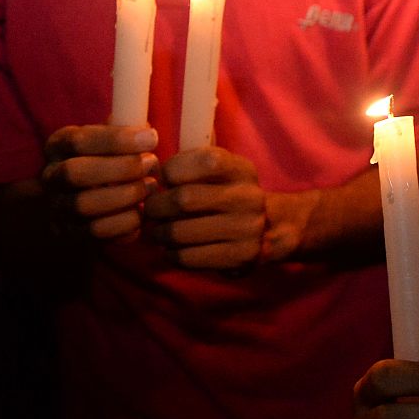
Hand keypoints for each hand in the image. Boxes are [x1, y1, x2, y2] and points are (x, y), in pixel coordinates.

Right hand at [41, 125, 158, 240]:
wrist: (88, 197)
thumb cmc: (109, 157)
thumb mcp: (111, 137)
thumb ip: (126, 128)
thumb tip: (144, 128)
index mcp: (59, 145)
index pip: (79, 140)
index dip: (117, 139)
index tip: (152, 138)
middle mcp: (51, 176)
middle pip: (75, 173)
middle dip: (121, 168)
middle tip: (151, 163)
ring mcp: (58, 207)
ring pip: (84, 205)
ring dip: (125, 196)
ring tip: (150, 186)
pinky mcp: (71, 233)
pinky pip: (97, 231)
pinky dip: (125, 222)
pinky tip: (142, 211)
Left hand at [144, 147, 265, 268]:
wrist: (269, 230)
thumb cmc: (227, 196)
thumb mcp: (222, 173)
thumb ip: (192, 167)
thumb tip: (149, 178)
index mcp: (242, 171)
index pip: (206, 161)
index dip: (173, 169)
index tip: (165, 180)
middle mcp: (248, 197)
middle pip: (185, 199)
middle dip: (156, 206)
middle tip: (151, 211)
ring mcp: (246, 229)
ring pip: (180, 232)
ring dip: (159, 233)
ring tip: (158, 232)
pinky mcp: (239, 257)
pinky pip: (187, 257)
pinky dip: (170, 254)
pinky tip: (172, 249)